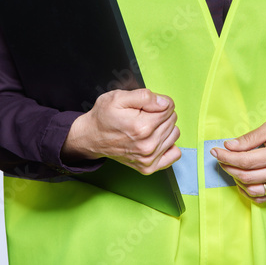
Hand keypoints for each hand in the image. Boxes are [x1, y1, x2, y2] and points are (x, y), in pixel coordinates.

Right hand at [62, 88, 180, 174]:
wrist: (91, 138)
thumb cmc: (103, 117)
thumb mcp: (118, 97)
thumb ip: (145, 96)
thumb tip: (165, 103)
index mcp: (142, 127)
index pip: (168, 107)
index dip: (158, 102)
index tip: (146, 105)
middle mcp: (147, 145)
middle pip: (172, 120)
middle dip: (160, 114)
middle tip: (142, 115)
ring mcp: (148, 158)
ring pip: (174, 134)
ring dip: (164, 128)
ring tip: (147, 127)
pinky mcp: (148, 167)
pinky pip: (174, 154)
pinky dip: (168, 145)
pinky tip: (156, 140)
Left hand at [210, 114, 265, 203]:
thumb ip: (250, 138)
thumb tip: (229, 146)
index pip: (245, 161)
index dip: (226, 157)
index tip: (215, 151)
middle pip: (247, 177)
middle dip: (229, 168)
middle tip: (221, 158)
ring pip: (254, 190)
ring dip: (237, 181)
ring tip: (231, 168)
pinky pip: (265, 197)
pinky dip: (250, 192)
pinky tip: (243, 182)